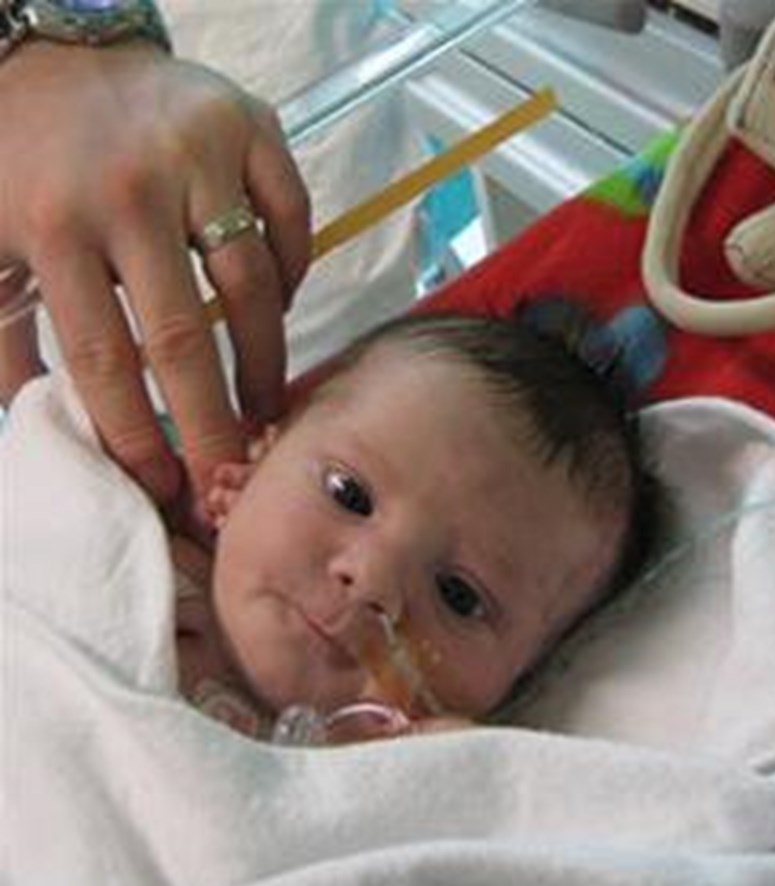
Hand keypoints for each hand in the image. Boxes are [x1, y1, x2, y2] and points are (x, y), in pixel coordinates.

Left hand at [0, 42, 310, 501]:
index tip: (164, 484)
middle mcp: (131, 190)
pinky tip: (278, 307)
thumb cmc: (23, 164)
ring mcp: (199, 154)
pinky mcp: (252, 126)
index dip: (137, 433)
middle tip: (232, 476)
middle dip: (213, 423)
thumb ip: (8, 339)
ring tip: (265, 405)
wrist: (57, 59)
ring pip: (252, 282)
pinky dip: (293, 273)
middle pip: (184, 336)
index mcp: (55, 225)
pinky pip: (292, 219)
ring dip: (265, 359)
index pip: (104, 358)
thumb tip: (36, 425)